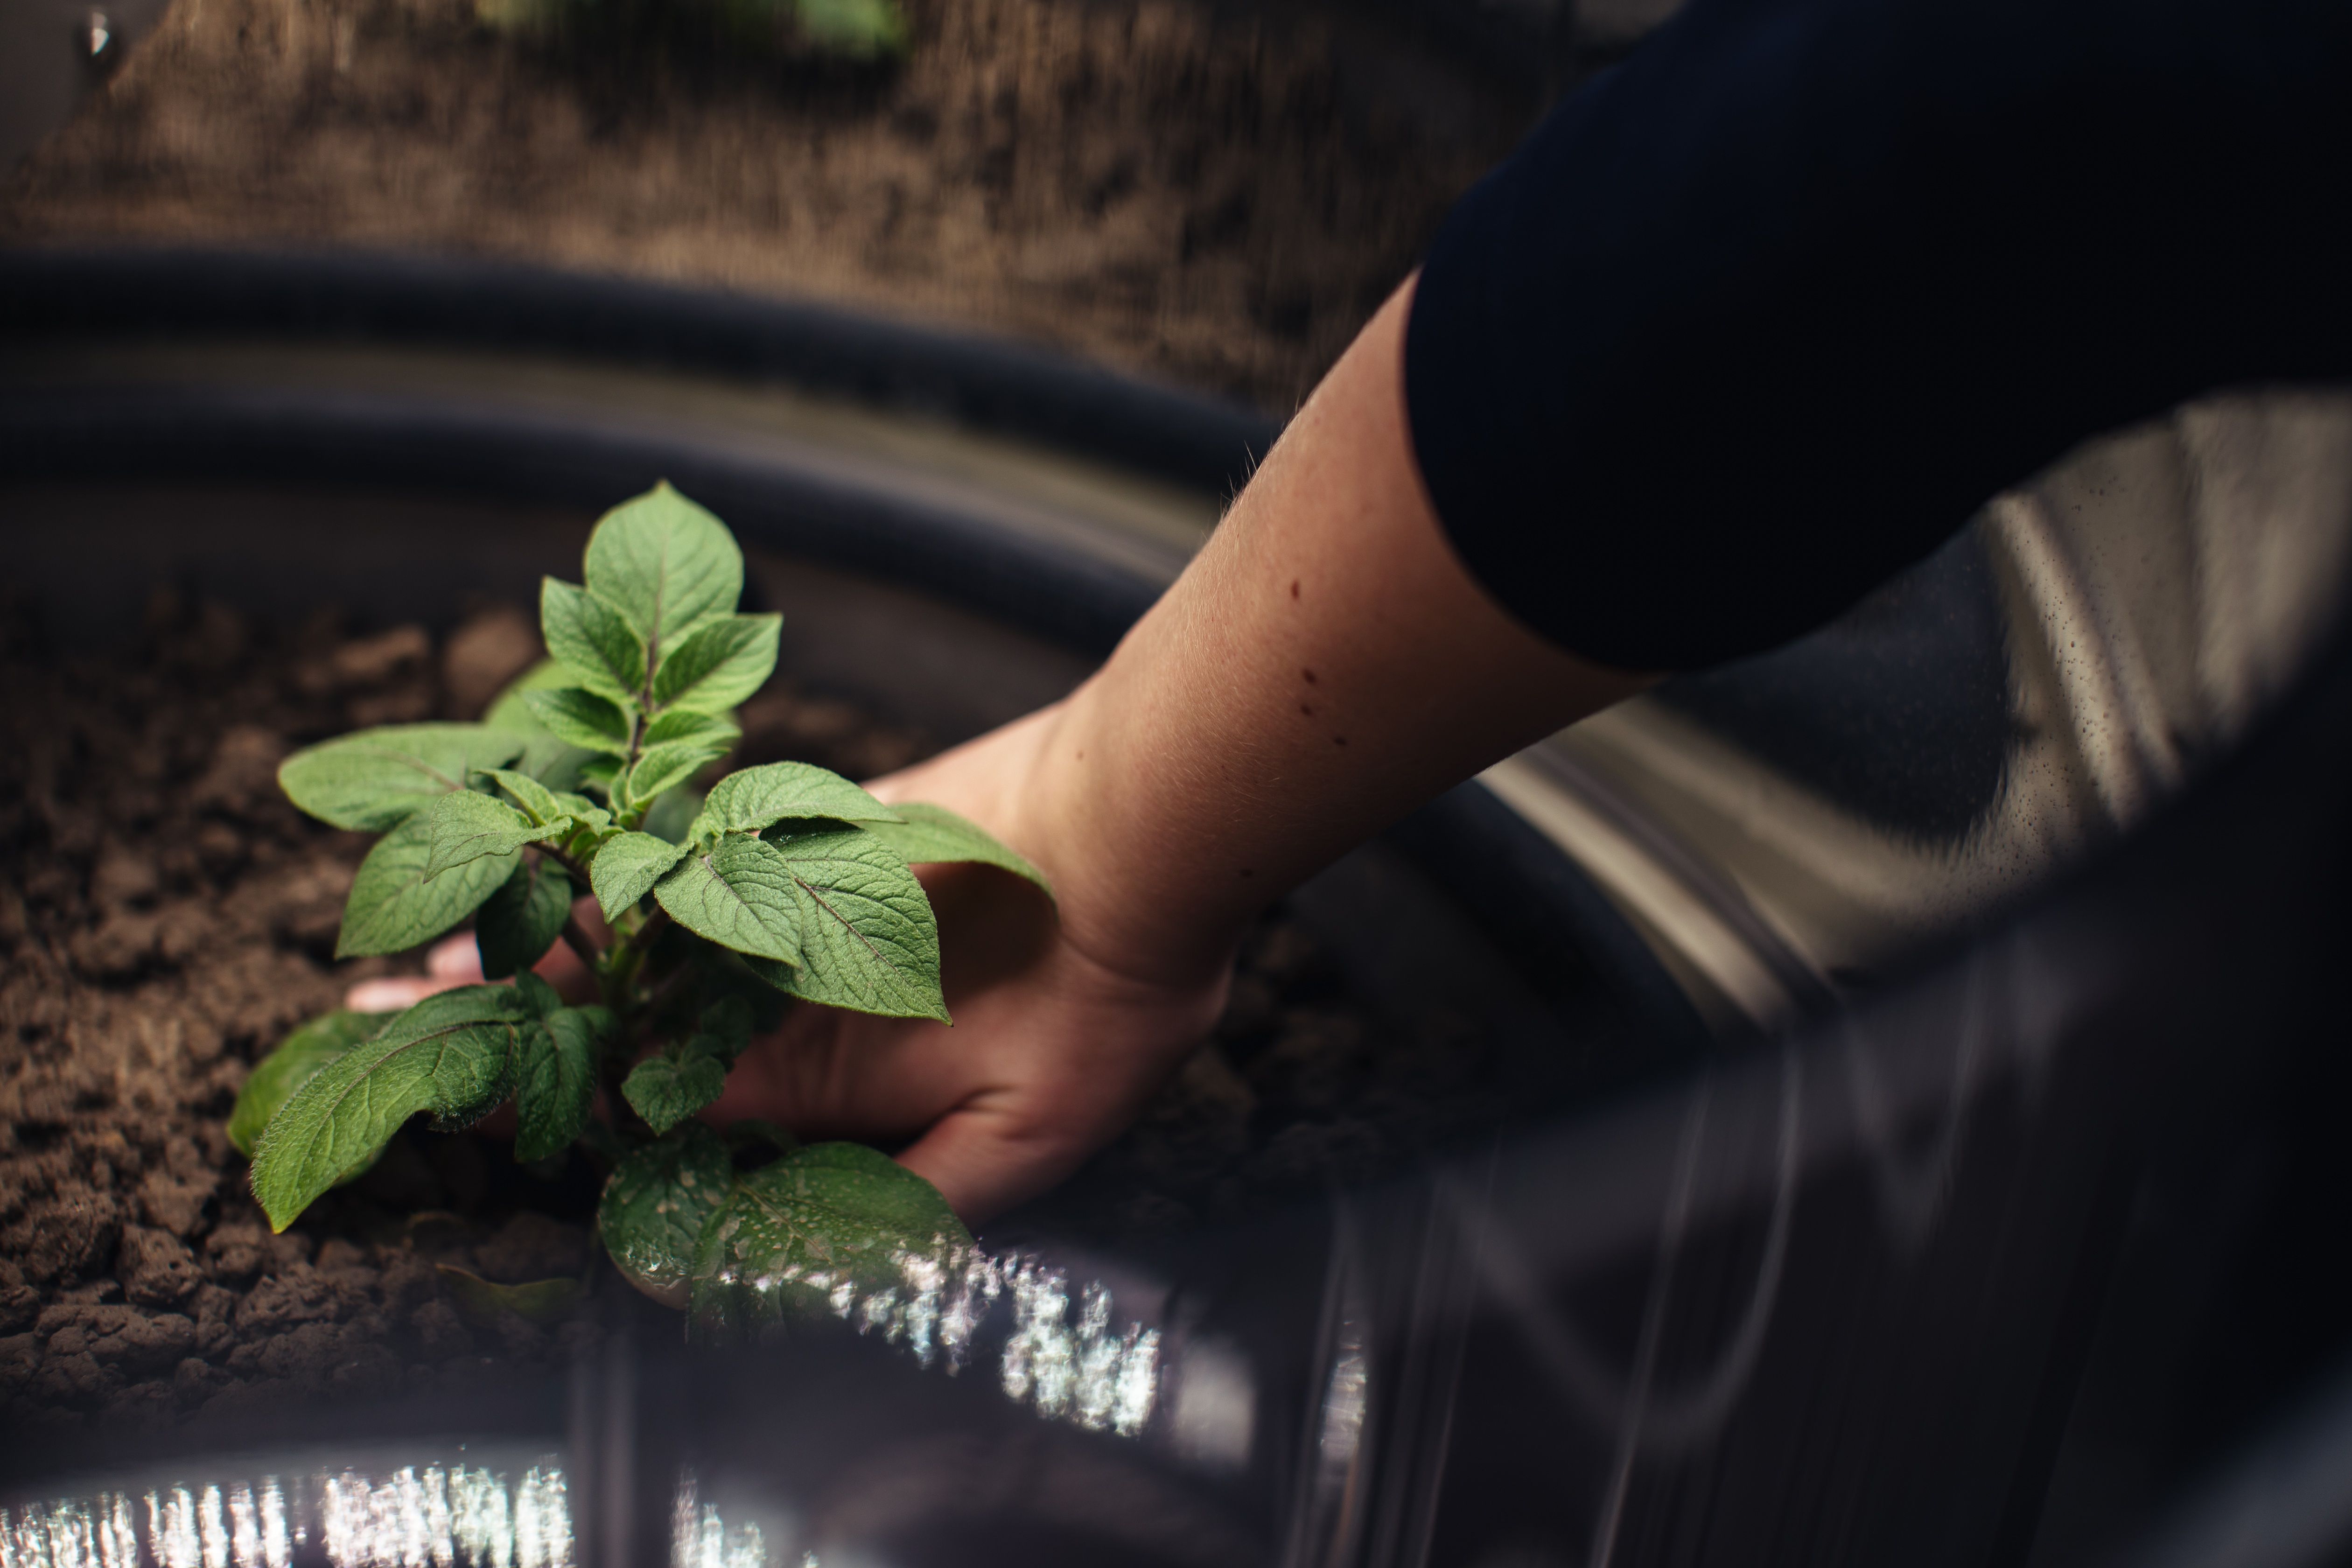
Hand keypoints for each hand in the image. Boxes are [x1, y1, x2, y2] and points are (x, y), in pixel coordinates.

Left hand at [346, 706, 1233, 1222]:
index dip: (568, 1129)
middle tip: (379, 1038)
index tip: (467, 1123)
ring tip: (401, 969)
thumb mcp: (1002, 1157)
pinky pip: (676, 859)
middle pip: (621, 1038)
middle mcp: (783, 1019)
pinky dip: (595, 871)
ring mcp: (781, 924)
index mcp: (820, 1102)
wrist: (1139, 857)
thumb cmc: (1100, 1018)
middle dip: (507, 1042)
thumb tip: (717, 1277)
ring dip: (521, 958)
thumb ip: (866, 1224)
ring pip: (630, 947)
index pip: (668, 1131)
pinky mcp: (791, 841)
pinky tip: (508, 877)